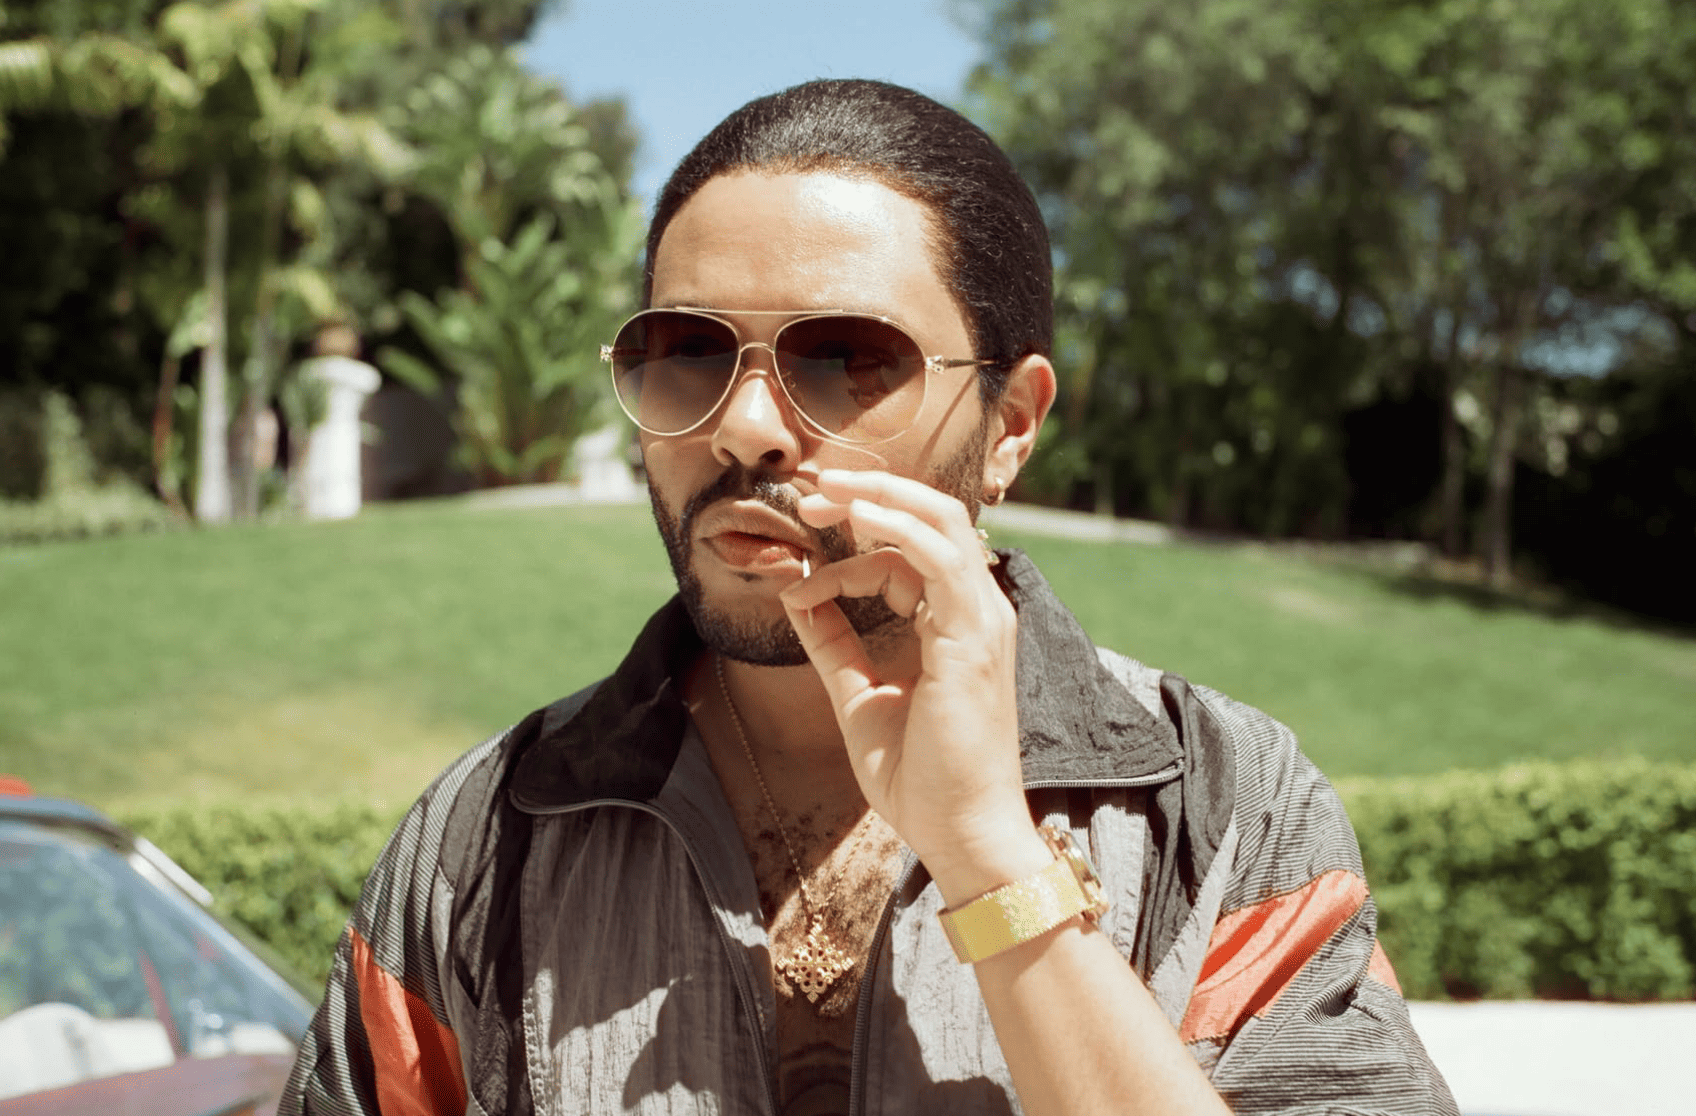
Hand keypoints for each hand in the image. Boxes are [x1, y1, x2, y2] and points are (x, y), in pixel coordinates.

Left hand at [779, 468, 1050, 902]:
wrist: (961, 834)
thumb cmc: (923, 779)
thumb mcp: (860, 697)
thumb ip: (833, 644)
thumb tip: (797, 594)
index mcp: (957, 623)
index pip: (907, 557)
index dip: (851, 552)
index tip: (800, 577)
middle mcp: (979, 611)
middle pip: (934, 518)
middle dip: (872, 494)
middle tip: (813, 487)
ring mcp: (983, 620)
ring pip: (942, 522)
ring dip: (880, 498)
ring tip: (826, 490)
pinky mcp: (975, 638)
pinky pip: (940, 558)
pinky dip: (898, 528)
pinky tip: (858, 517)